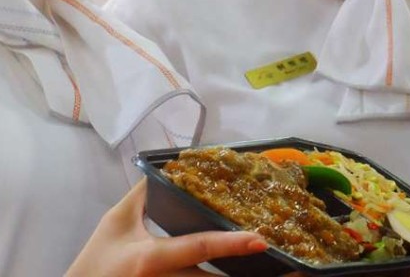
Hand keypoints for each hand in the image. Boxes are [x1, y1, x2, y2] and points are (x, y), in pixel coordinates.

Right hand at [66, 180, 269, 276]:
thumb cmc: (95, 263)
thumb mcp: (115, 223)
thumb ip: (144, 194)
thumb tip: (170, 166)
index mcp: (151, 259)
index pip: (198, 247)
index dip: (231, 243)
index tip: (262, 239)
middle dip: (253, 276)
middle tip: (292, 267)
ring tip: (286, 274)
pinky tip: (254, 276)